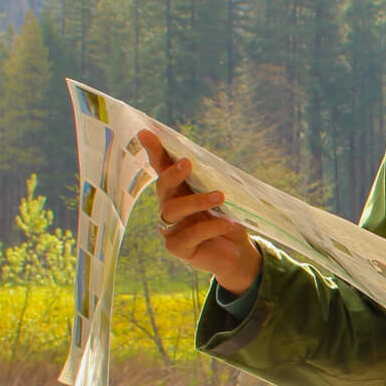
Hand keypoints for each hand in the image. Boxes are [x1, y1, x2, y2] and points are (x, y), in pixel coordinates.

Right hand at [136, 129, 261, 294]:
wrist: (239, 253)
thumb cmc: (229, 219)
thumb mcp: (225, 197)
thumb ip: (213, 182)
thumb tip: (210, 162)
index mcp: (179, 190)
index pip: (163, 168)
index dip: (154, 151)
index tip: (146, 133)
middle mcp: (170, 207)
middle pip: (162, 188)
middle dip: (172, 174)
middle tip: (188, 163)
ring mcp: (171, 229)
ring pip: (173, 211)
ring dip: (197, 201)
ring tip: (220, 197)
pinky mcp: (179, 248)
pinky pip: (190, 235)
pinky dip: (209, 227)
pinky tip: (226, 223)